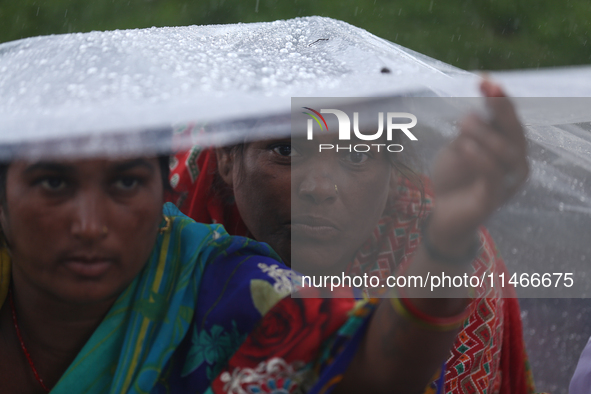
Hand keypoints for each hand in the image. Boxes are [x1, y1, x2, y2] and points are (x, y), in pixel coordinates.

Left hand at [428, 80, 528, 256]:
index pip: (509, 119)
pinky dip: (480, 158)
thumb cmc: (453, 178)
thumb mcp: (457, 148)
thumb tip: (475, 110)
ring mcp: (507, 182)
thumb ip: (468, 131)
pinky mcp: (493, 199)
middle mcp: (515, 163)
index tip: (485, 80)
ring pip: (507, 153)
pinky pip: (492, 176)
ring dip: (486, 133)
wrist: (441, 213)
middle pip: (516, 132)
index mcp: (507, 146)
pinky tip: (464, 145)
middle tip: (485, 91)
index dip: (500, 99)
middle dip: (502, 109)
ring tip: (464, 121)